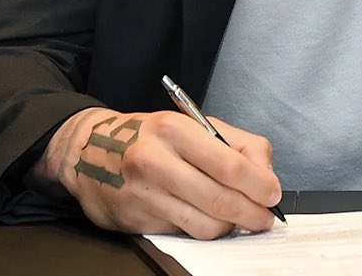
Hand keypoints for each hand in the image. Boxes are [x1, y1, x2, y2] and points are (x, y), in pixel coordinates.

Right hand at [35, 107, 281, 238]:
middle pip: (221, 201)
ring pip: (205, 226)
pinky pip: (183, 234)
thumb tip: (267, 177)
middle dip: (252, 215)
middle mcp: (154, 160)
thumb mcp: (193, 126)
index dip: (259, 186)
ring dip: (228, 228)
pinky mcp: (135, 221)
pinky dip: (200, 229)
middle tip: (263, 218)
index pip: (230, 166)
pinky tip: (200, 216)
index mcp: (174, 129)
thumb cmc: (151, 138)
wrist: (89, 151)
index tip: (272, 195)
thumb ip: (237, 145)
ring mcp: (142, 194)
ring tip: (234, 219)